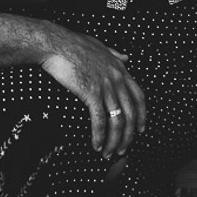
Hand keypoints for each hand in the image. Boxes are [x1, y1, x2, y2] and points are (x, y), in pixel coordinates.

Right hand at [39, 27, 146, 159]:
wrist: (55, 44)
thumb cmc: (73, 44)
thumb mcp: (100, 46)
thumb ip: (114, 54)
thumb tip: (126, 57)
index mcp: (120, 69)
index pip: (139, 97)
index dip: (141, 116)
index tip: (140, 129)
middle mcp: (116, 79)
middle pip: (130, 114)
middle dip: (128, 136)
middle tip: (123, 149)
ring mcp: (105, 86)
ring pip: (117, 120)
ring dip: (115, 141)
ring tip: (109, 153)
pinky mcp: (91, 93)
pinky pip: (100, 120)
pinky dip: (100, 136)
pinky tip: (97, 145)